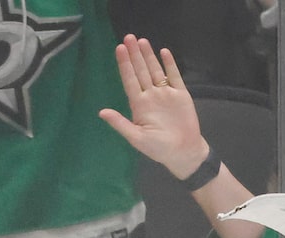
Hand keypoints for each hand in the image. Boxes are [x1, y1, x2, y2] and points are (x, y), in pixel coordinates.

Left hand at [98, 34, 208, 177]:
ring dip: (148, 56)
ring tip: (142, 41)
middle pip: (141, 71)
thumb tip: (101, 112)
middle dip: (134, 55)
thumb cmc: (158, 149)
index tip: (119, 49)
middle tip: (128, 38)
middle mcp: (150, 96)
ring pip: (155, 70)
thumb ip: (120, 124)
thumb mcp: (136, 138)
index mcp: (139, 106)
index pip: (129, 81)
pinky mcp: (180, 94)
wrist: (183, 152)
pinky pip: (174, 75)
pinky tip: (163, 52)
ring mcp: (165, 94)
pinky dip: (169, 64)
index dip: (124, 65)